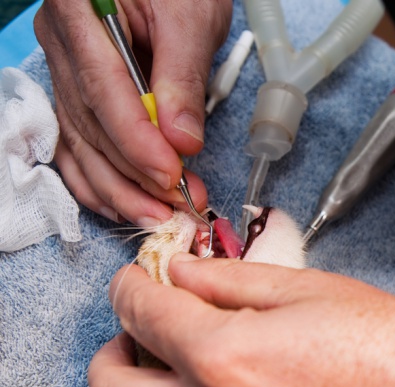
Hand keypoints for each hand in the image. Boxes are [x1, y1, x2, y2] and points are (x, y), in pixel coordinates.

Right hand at [34, 0, 231, 225]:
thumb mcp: (190, 17)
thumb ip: (182, 77)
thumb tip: (182, 142)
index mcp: (79, 10)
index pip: (103, 88)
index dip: (136, 140)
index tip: (171, 174)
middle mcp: (62, 44)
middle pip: (92, 124)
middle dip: (137, 174)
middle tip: (180, 204)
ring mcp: (64, 72)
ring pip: (83, 144)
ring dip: (121, 188)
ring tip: (159, 215)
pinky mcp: (78, 96)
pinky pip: (78, 147)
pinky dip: (99, 182)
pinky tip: (123, 206)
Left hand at [88, 256, 394, 386]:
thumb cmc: (383, 346)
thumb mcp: (304, 289)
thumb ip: (226, 279)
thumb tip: (178, 274)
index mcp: (221, 354)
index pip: (139, 313)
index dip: (129, 287)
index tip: (135, 280)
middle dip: (110, 346)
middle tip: (136, 328)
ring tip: (149, 380)